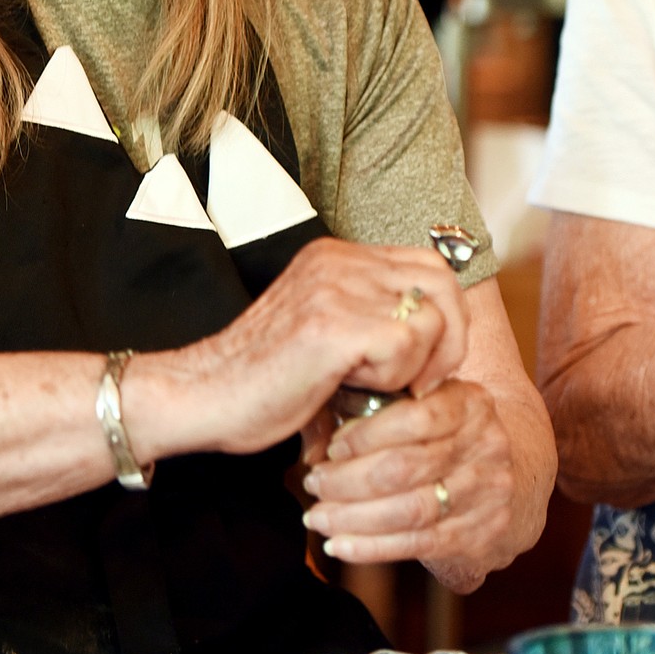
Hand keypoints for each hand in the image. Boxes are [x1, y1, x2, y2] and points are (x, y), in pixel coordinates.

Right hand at [192, 238, 468, 457]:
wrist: (203, 396)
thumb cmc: (261, 379)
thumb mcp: (323, 329)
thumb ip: (369, 317)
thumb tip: (437, 337)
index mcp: (335, 257)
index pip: (427, 265)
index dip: (444, 315)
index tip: (428, 361)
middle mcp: (337, 261)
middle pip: (441, 282)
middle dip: (450, 339)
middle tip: (423, 381)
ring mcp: (334, 288)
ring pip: (430, 317)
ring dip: (416, 364)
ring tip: (373, 387)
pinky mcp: (333, 325)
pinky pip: (406, 344)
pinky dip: (395, 377)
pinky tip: (355, 390)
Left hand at [302, 376, 514, 590]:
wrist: (500, 478)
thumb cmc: (439, 436)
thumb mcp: (421, 405)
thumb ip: (376, 411)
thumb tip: (323, 445)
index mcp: (470, 404)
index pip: (416, 417)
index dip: (366, 435)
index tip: (331, 447)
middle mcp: (486, 447)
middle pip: (406, 469)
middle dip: (348, 480)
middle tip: (313, 484)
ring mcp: (487, 495)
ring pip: (409, 511)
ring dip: (353, 518)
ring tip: (318, 517)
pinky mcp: (479, 536)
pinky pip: (417, 545)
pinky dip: (371, 547)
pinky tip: (339, 545)